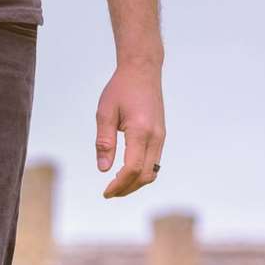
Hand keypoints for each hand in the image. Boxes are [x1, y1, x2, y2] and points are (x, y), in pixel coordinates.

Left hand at [95, 61, 164, 197]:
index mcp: (141, 130)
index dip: (119, 184)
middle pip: (145, 175)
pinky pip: (155, 162)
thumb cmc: (121, 89)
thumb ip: (104, 142)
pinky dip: (142, 173)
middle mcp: (155, 136)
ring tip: (116, 187)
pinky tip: (127, 174)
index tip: (105, 192)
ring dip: (135, 184)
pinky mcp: (161, 136)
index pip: (132, 168)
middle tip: (109, 193)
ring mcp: (161, 137)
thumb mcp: (105, 113)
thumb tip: (104, 169)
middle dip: (127, 189)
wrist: (143, 71)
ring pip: (153, 171)